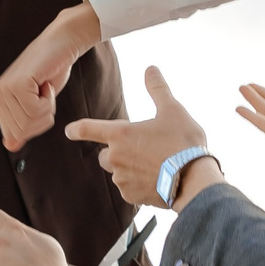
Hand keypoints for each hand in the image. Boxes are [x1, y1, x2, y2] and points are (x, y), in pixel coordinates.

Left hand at [0, 3, 98, 150]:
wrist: (62, 44)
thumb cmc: (51, 71)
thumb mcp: (36, 103)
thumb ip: (22, 124)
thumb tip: (10, 146)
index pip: (14, 135)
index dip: (35, 126)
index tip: (40, 102)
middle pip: (22, 131)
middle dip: (41, 118)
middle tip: (44, 94)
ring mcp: (6, 89)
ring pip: (30, 122)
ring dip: (47, 108)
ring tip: (44, 88)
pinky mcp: (18, 84)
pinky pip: (37, 110)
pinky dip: (49, 101)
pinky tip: (45, 83)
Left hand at [67, 66, 220, 209]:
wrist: (194, 180)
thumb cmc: (183, 143)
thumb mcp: (173, 110)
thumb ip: (157, 89)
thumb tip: (151, 69)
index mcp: (120, 134)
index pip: (87, 129)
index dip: (76, 129)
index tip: (69, 131)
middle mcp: (115, 158)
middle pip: (106, 153)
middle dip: (118, 151)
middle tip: (144, 148)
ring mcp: (121, 179)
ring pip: (118, 172)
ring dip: (129, 167)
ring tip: (155, 164)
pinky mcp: (131, 196)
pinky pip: (128, 188)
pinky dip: (138, 183)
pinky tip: (157, 178)